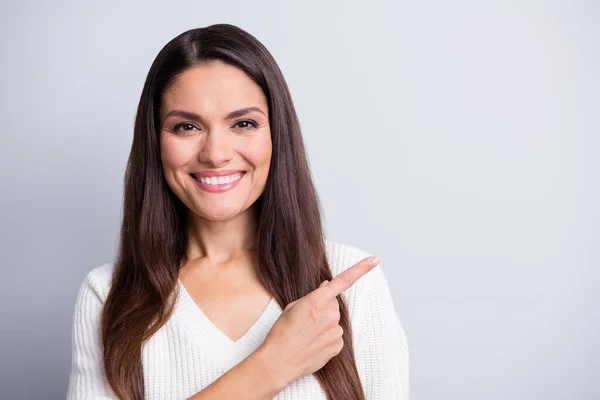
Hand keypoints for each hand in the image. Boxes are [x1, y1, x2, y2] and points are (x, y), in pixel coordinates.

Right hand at [258, 255, 379, 387]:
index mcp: (317, 300)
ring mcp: (336, 331)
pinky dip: (326, 338)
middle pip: (333, 304)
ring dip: (324, 324)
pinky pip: (335, 336)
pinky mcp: (338, 346)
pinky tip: (313, 343)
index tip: (375, 260)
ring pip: (334, 321)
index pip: (343, 280)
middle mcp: (330, 314)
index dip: (361, 269)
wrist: (280, 361)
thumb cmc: (282, 332)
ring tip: (307, 334)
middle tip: (306, 320)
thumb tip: (327, 287)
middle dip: (323, 308)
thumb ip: (313, 295)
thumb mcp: (292, 306)